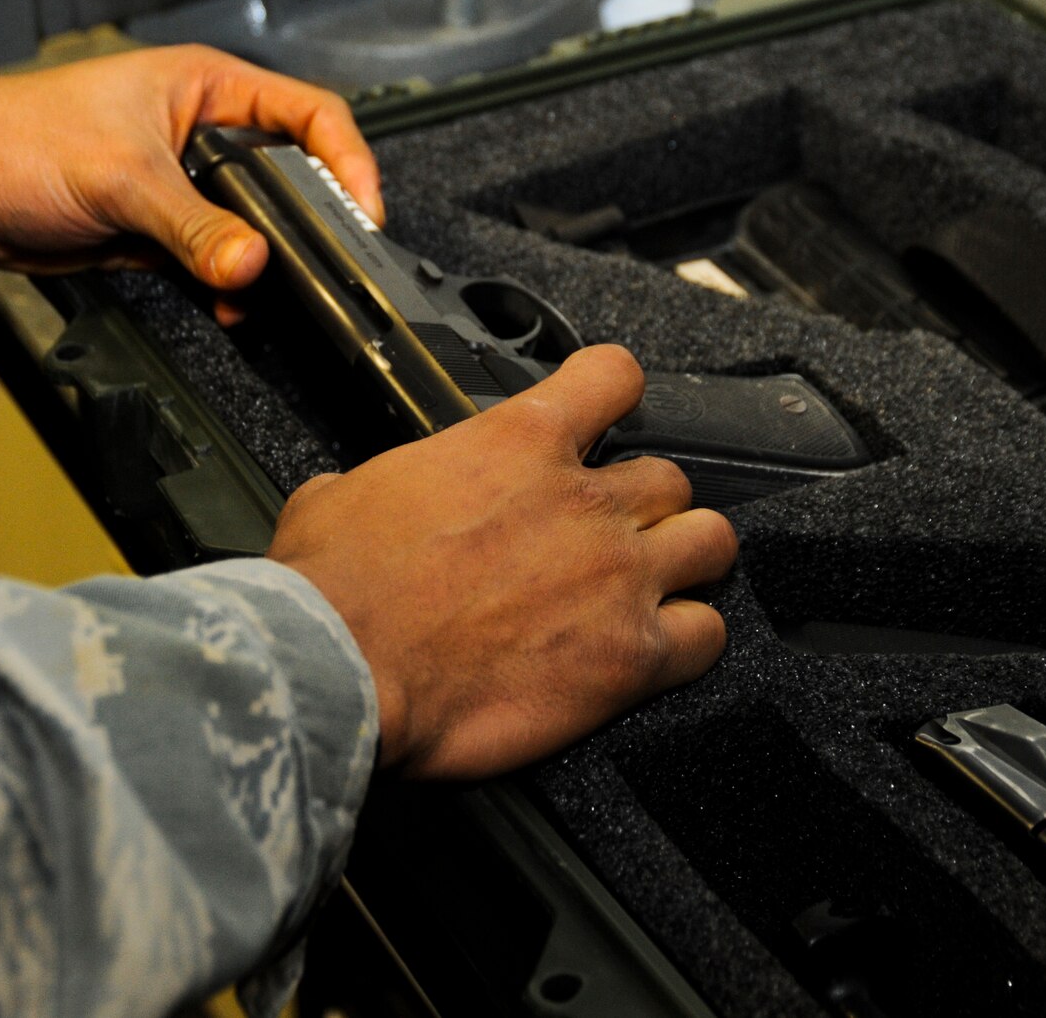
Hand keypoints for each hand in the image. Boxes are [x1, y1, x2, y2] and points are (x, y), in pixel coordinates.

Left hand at [0, 46, 381, 292]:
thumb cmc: (15, 139)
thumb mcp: (121, 179)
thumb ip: (193, 226)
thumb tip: (252, 262)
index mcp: (205, 89)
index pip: (310, 115)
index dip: (348, 162)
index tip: (362, 212)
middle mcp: (199, 133)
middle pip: (288, 178)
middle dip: (305, 224)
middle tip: (323, 263)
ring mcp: (180, 186)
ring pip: (250, 229)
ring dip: (259, 266)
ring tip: (261, 293)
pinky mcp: (156, 232)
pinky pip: (212, 263)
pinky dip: (224, 288)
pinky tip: (226, 305)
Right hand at [268, 345, 738, 778]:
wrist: (341, 669)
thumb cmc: (334, 589)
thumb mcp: (339, 495)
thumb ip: (385, 481)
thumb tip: (363, 493)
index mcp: (518, 442)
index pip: (615, 376)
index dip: (616, 396)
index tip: (609, 417)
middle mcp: (583, 501)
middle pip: (671, 478)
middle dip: (648, 506)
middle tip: (612, 535)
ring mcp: (618, 577)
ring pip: (711, 543)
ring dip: (688, 562)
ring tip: (658, 587)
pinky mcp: (631, 657)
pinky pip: (708, 636)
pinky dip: (692, 642)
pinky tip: (662, 651)